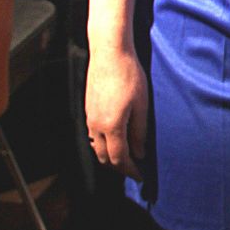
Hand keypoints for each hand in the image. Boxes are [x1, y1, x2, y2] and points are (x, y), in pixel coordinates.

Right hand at [85, 49, 149, 176]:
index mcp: (111, 126)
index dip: (130, 170)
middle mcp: (96, 126)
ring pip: (96, 148)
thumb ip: (139, 132)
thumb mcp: (141, 105)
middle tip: (134, 169)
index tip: (140, 175)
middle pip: (104, 157)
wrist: (109, 53)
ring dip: (109, 156)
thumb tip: (139, 152)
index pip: (119, 158)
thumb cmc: (129, 76)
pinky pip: (92, 136)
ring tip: (126, 157)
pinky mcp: (87, 110)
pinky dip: (103, 145)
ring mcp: (89, 118)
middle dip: (119, 167)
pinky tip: (114, 140)